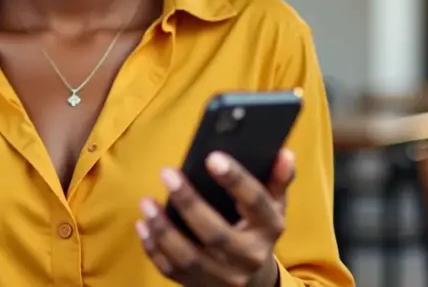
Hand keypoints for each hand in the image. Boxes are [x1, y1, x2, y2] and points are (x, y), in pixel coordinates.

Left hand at [136, 149, 295, 286]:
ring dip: (164, 229)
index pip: (256, 203)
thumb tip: (284, 153)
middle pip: (217, 233)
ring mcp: (223, 277)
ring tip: (146, 202)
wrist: (255, 280)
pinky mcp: (199, 286)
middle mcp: (249, 257)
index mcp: (269, 229)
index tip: (213, 157)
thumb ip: (278, 179)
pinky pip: (172, 271)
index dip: (236, 180)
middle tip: (167, 173)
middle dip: (189, 203)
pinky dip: (154, 249)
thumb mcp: (274, 205)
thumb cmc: (259, 229)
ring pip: (189, 257)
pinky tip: (143, 226)